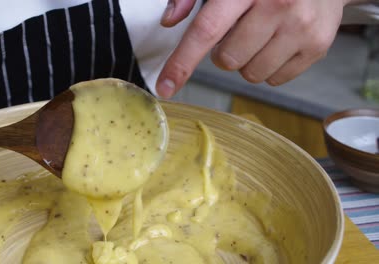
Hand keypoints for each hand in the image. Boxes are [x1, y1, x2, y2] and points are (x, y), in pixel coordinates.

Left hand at [157, 0, 349, 97]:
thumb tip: (169, 20)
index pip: (206, 30)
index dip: (181, 63)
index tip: (165, 87)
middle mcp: (277, 5)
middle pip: (227, 60)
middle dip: (224, 52)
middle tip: (238, 30)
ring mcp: (301, 27)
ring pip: (250, 74)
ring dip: (247, 61)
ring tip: (260, 35)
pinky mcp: (317, 45)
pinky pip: (275, 80)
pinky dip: (269, 67)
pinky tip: (278, 42)